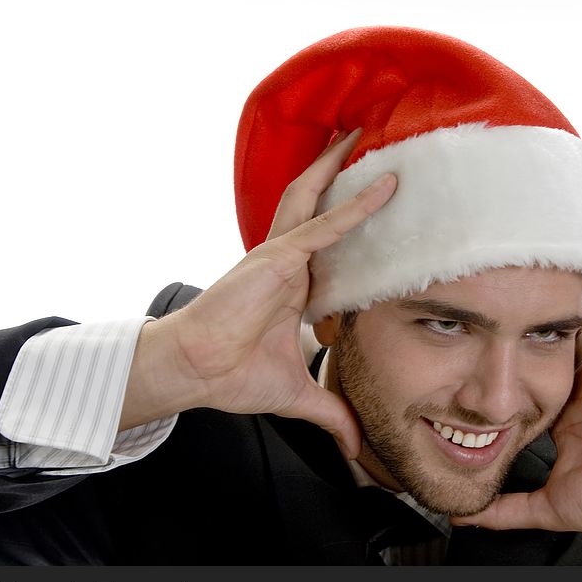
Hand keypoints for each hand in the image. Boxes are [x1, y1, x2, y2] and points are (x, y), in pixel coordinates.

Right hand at [121, 130, 396, 458]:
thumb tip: (358, 448)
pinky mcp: (277, 260)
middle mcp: (288, 262)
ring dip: (341, 166)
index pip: (329, 243)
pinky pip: (323, 227)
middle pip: (319, 205)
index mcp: (294, 286)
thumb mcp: (300, 395)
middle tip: (367, 140)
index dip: (352, 219)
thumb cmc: (235, 376)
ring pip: (317, 199)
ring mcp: (282, 256)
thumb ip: (333, 415)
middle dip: (340, 171)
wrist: (196, 375)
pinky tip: (385, 187)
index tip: (380, 201)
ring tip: (365, 133)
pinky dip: (355, 207)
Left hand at [453, 243, 581, 563]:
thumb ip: (506, 509)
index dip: (508, 341)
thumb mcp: (549, 504)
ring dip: (563, 278)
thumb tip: (463, 515)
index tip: (482, 317)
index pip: (530, 365)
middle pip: (551, 329)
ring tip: (540, 239)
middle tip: (506, 262)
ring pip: (579, 311)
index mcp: (563, 407)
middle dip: (532, 298)